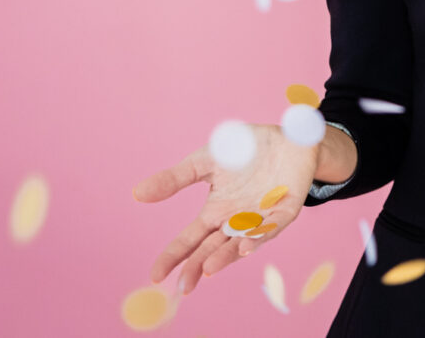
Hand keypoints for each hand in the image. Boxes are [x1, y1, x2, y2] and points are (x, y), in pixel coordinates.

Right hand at [133, 122, 321, 294]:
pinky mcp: (285, 210)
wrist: (287, 138)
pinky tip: (246, 246)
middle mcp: (237, 221)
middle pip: (213, 249)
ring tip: (209, 269)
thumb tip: (137, 194)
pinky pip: (272, 228)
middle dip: (197, 267)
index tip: (156, 275)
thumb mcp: (206, 160)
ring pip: (241, 244)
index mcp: (216, 212)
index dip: (174, 256)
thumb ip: (176, 178)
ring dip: (226, 257)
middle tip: (184, 286)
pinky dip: (260, 238)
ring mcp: (261, 219)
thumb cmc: (245, 152)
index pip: (190, 239)